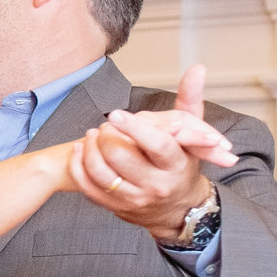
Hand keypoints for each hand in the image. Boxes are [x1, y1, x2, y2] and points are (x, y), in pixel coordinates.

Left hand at [68, 64, 238, 236]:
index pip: (156, 145)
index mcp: (176, 164)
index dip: (134, 128)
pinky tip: (81, 150)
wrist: (177, 208)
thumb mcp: (192, 134)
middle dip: (108, 136)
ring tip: (93, 134)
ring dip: (91, 149)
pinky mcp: (116, 208)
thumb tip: (197, 68)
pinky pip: (89, 188)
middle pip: (122, 157)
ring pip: (101, 173)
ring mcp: (134, 199)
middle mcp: (156, 185)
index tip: (116, 114)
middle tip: (107, 124)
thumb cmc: (182, 164)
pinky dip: (80, 167)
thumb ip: (190, 100)